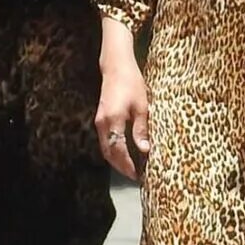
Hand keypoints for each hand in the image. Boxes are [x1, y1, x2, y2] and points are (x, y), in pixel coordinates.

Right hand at [95, 57, 150, 179]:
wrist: (116, 67)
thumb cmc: (131, 83)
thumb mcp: (141, 107)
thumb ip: (141, 129)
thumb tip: (144, 150)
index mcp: (113, 120)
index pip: (118, 150)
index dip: (127, 165)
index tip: (137, 175)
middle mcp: (102, 123)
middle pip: (109, 153)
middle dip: (120, 167)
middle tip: (134, 176)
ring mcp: (99, 121)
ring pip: (105, 148)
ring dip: (116, 160)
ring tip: (130, 168)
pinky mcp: (100, 118)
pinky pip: (104, 140)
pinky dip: (113, 150)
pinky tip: (123, 153)